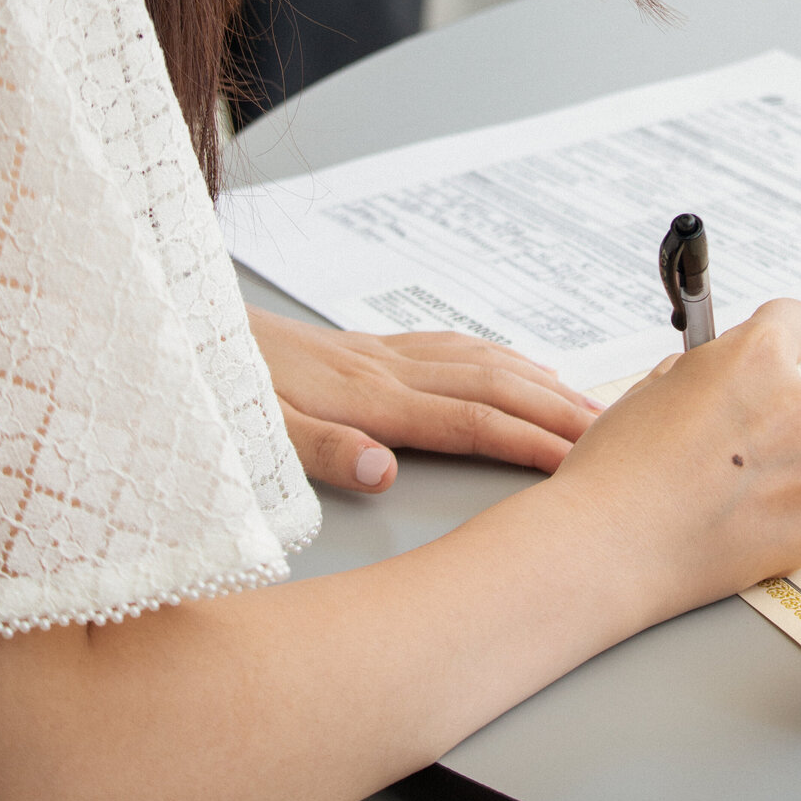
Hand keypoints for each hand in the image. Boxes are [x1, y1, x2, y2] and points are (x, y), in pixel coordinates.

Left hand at [247, 307, 602, 492]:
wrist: (186, 330)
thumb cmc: (221, 390)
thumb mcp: (253, 435)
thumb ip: (319, 450)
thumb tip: (383, 470)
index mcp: (368, 399)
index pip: (471, 422)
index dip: (530, 441)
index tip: (580, 461)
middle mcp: (386, 370)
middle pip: (494, 386)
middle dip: (557, 410)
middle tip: (614, 434)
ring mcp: (381, 354)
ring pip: (482, 361)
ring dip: (539, 382)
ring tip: (587, 404)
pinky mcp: (368, 347)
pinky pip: (454, 346)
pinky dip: (499, 356)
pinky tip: (513, 365)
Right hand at [543, 299, 800, 625]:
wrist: (609, 548)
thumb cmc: (619, 464)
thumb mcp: (653, 386)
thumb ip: (704, 372)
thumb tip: (721, 379)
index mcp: (758, 357)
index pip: (796, 321)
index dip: (774, 338)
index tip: (760, 360)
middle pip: (795, 396)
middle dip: (763, 414)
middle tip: (713, 449)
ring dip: (774, 466)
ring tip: (714, 495)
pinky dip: (778, 514)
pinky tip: (729, 525)